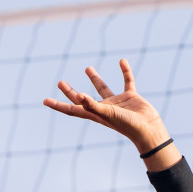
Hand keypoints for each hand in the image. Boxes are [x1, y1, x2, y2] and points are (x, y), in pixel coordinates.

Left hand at [43, 59, 178, 163]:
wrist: (148, 130)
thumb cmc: (127, 125)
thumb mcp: (107, 114)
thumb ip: (92, 105)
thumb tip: (78, 95)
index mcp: (94, 114)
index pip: (72, 109)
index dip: (58, 105)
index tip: (44, 101)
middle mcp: (103, 108)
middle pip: (82, 98)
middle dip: (70, 92)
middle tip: (60, 82)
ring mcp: (117, 102)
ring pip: (102, 88)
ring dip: (95, 79)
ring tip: (87, 68)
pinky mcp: (130, 97)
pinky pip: (127, 81)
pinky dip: (125, 72)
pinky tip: (122, 61)